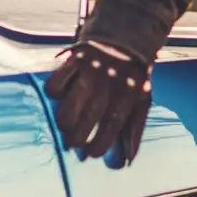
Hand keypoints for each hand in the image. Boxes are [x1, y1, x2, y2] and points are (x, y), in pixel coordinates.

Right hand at [44, 39, 152, 166]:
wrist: (125, 36)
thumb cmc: (131, 77)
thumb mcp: (141, 99)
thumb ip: (135, 129)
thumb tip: (128, 160)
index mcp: (127, 94)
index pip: (113, 123)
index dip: (101, 142)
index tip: (91, 153)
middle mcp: (109, 84)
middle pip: (91, 114)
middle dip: (80, 135)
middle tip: (74, 143)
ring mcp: (91, 71)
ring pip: (73, 98)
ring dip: (66, 116)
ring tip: (65, 126)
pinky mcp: (74, 59)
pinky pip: (59, 78)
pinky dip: (54, 90)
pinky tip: (57, 98)